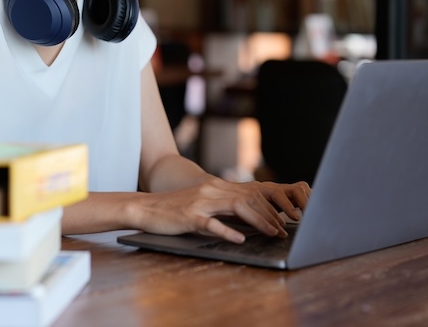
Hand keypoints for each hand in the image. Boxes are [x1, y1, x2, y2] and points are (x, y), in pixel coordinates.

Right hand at [133, 177, 310, 243]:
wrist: (145, 207)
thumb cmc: (174, 210)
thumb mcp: (202, 205)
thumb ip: (221, 209)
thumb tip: (245, 221)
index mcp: (216, 188)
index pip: (249, 194)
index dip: (268, 208)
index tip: (281, 221)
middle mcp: (211, 191)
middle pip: (248, 199)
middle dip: (269, 215)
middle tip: (283, 230)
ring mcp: (200, 203)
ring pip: (236, 208)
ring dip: (258, 221)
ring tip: (271, 233)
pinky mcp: (189, 216)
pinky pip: (211, 224)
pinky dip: (227, 231)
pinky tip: (240, 239)